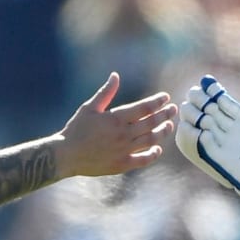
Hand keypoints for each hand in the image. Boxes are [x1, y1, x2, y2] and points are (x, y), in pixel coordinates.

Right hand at [55, 73, 177, 177]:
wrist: (67, 155)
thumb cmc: (76, 129)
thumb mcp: (89, 107)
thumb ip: (106, 92)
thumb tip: (115, 75)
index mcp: (116, 118)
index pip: (144, 107)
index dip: (157, 101)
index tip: (165, 97)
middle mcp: (124, 134)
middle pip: (152, 122)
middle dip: (165, 114)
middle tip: (173, 109)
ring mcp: (124, 150)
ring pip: (151, 140)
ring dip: (163, 132)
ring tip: (169, 125)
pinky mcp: (122, 164)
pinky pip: (144, 159)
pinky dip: (153, 154)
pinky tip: (157, 149)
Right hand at [174, 75, 239, 223]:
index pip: (223, 99)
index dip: (212, 90)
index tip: (206, 83)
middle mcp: (231, 128)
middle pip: (207, 107)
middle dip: (198, 99)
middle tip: (197, 99)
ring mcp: (224, 142)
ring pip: (201, 121)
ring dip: (193, 114)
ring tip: (196, 115)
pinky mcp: (218, 157)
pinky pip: (200, 141)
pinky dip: (193, 135)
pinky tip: (199, 132)